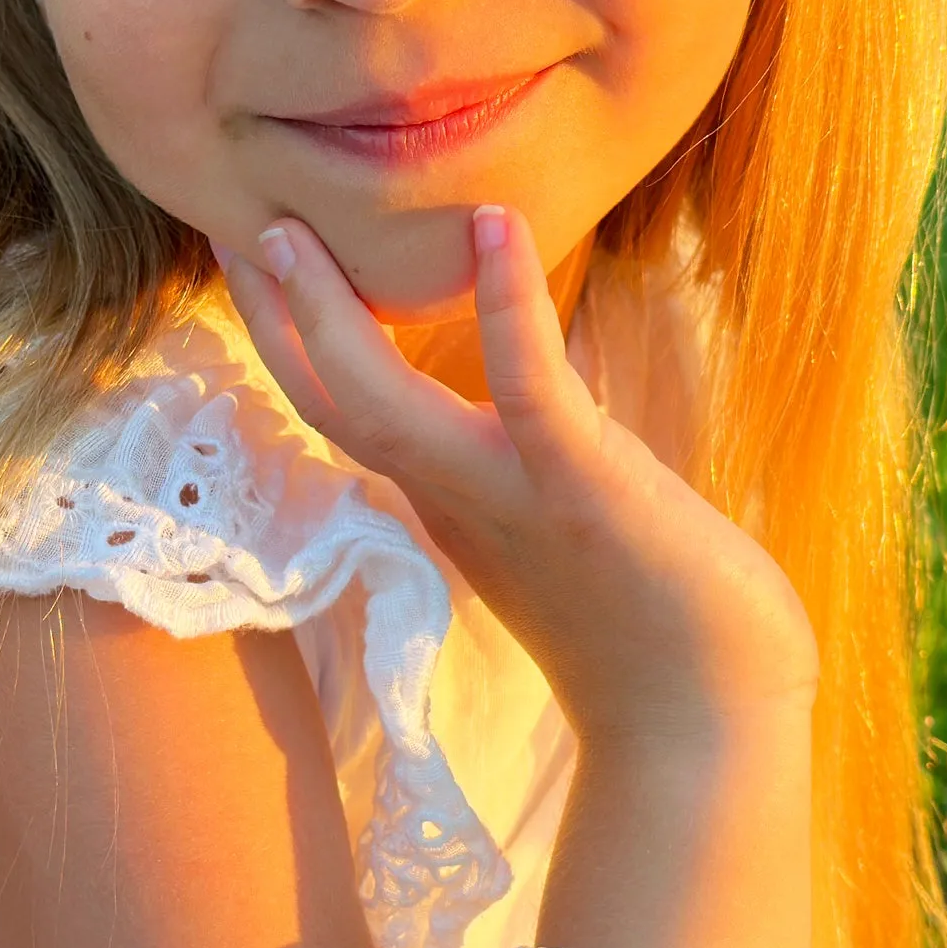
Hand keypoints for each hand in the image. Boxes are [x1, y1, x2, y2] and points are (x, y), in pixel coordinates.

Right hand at [212, 206, 816, 750]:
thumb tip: (545, 382)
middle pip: (332, 404)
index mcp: (453, 502)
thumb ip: (541, 453)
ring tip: (296, 228)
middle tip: (236, 223)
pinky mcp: (584, 487)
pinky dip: (508, 307)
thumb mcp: (574, 516)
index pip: (345, 412)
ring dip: (331, 317)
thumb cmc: (660, 624)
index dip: (291, 339)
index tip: (256, 259)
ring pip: (383, 406)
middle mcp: (458, 500)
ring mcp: (511, 497)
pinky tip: (496, 225)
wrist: (710, 725)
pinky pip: (531, 387)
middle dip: (276, 317)